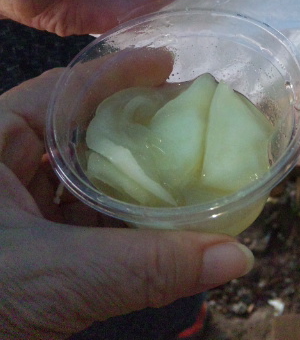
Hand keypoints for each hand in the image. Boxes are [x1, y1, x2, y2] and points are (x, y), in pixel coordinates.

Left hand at [0, 70, 253, 339]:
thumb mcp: (57, 276)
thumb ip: (147, 266)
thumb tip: (236, 257)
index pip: (64, 89)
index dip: (120, 72)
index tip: (170, 63)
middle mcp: (0, 163)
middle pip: (77, 128)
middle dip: (132, 124)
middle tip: (187, 118)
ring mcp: (9, 206)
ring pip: (77, 177)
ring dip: (126, 177)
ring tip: (180, 170)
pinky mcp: (19, 244)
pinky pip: (74, 218)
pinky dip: (111, 220)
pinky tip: (148, 225)